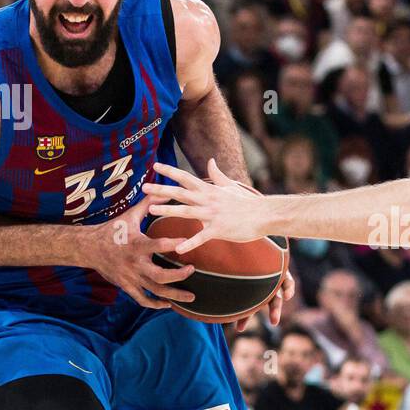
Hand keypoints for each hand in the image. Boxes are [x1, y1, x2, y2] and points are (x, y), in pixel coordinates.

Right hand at [84, 194, 195, 309]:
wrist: (88, 247)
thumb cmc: (113, 230)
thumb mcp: (130, 215)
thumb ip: (149, 204)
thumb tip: (165, 191)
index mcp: (136, 244)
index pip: (157, 245)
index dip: (173, 245)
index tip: (187, 243)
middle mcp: (134, 264)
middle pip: (160, 276)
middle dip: (179, 276)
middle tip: (192, 270)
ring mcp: (130, 277)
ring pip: (154, 291)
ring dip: (174, 295)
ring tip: (191, 297)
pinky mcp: (126, 286)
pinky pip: (142, 300)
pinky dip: (155, 304)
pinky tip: (168, 304)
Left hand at [144, 159, 268, 251]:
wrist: (265, 215)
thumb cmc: (248, 202)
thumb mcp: (231, 185)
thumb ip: (218, 174)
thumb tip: (211, 160)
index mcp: (209, 190)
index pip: (186, 178)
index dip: (170, 171)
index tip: (155, 166)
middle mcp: (208, 199)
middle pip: (181, 193)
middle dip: (161, 189)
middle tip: (144, 187)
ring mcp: (213, 214)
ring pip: (187, 211)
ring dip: (168, 210)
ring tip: (151, 210)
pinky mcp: (220, 229)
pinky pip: (202, 237)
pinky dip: (190, 243)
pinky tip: (178, 249)